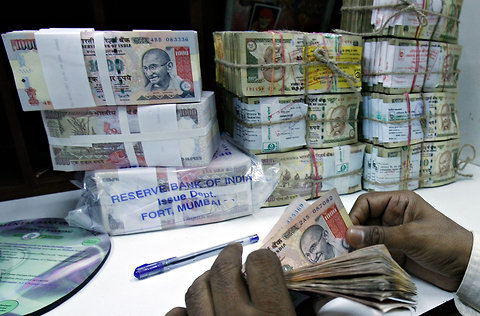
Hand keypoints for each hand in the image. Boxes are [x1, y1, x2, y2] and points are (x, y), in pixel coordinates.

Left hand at [166, 243, 295, 315]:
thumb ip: (300, 314)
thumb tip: (314, 301)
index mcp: (271, 315)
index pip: (261, 264)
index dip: (261, 258)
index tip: (261, 261)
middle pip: (224, 269)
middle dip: (229, 256)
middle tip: (234, 253)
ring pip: (197, 289)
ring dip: (206, 278)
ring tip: (214, 278)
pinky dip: (184, 310)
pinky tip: (196, 311)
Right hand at [346, 190, 472, 291]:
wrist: (466, 268)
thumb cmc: (445, 242)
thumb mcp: (412, 236)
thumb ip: (380, 235)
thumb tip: (350, 234)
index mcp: (399, 202)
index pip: (367, 203)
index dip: (354, 215)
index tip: (346, 232)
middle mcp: (393, 216)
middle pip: (363, 219)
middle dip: (353, 231)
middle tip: (342, 245)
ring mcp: (393, 234)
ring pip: (366, 236)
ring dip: (357, 245)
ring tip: (347, 256)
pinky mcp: (394, 251)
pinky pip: (373, 250)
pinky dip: (365, 256)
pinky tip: (358, 262)